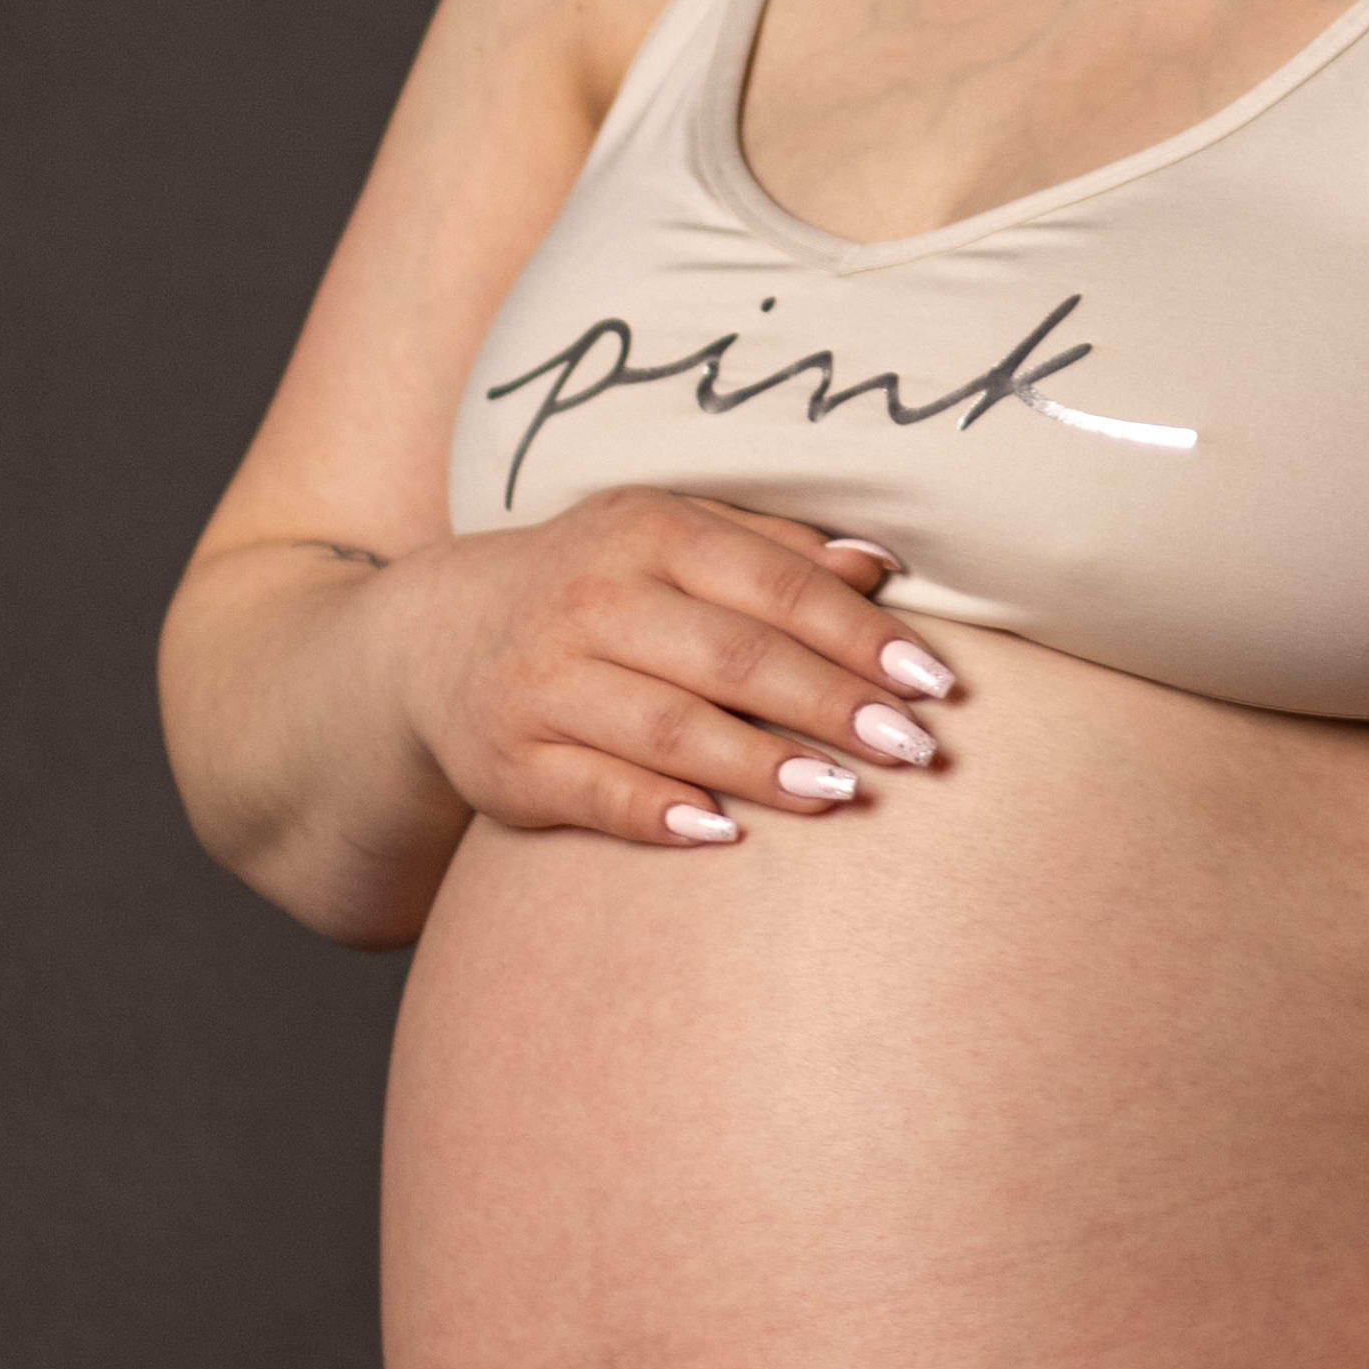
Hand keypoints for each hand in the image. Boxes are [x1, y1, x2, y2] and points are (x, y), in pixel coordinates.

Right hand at [384, 492, 955, 846]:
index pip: (773, 585)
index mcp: (648, 533)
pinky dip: (660, 813)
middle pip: (731, 656)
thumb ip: (771, 551)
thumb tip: (877, 564)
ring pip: (669, 727)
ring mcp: (543, 685)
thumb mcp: (671, 540)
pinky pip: (595, 792)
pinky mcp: (508, 764)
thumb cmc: (595, 587)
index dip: (858, 634)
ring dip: (762, 764)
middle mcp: (591, 602)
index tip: (933, 682)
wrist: (436, 640)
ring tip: (844, 792)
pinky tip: (724, 835)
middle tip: (913, 748)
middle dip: (830, 703)